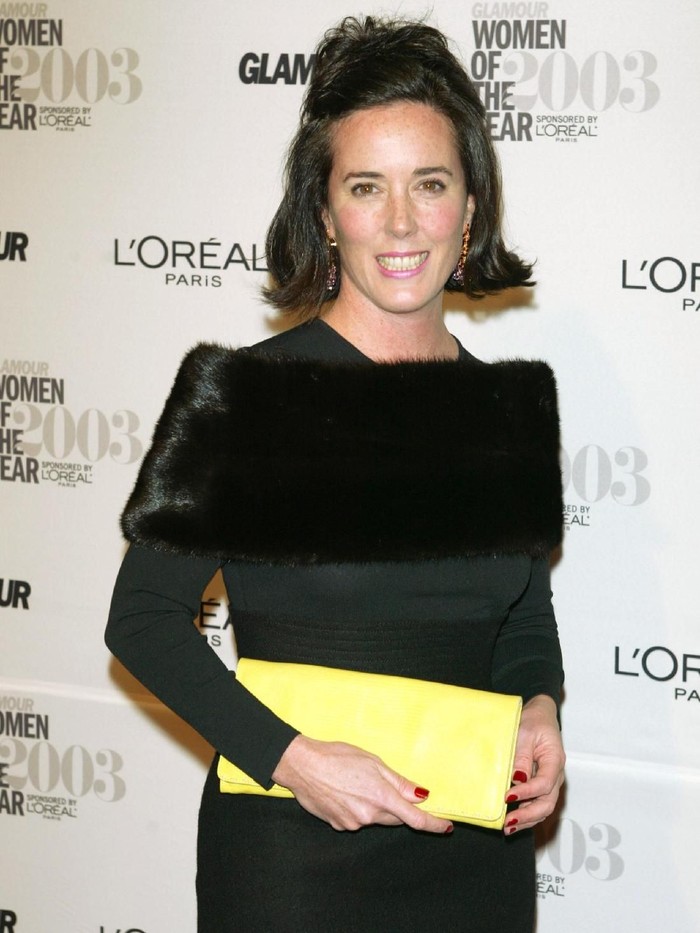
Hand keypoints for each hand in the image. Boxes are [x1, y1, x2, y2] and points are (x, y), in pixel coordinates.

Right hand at [272, 735, 452, 833]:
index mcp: (381, 797)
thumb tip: (421, 795)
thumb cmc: (337, 756)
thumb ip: (398, 782)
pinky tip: (344, 791)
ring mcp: (353, 823)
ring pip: (375, 818)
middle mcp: (369, 815)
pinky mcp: (338, 825)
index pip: (415, 819)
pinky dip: (357, 808)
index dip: (433, 824)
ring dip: (374, 805)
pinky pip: (357, 819)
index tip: (445, 827)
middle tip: (383, 785)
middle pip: (394, 818)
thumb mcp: (373, 762)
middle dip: (397, 807)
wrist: (302, 765)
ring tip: (355, 781)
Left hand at [502, 694, 564, 834]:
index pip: (544, 784)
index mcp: (554, 760)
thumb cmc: (533, 722)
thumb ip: (522, 756)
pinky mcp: (542, 785)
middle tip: (508, 821)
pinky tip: (512, 820)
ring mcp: (550, 782)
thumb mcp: (525, 733)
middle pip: (547, 803)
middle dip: (528, 815)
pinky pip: (538, 804)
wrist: (540, 717)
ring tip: (508, 827)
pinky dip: (527, 814)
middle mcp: (555, 775)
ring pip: (544, 808)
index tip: (507, 796)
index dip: (527, 793)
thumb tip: (518, 780)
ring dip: (527, 820)